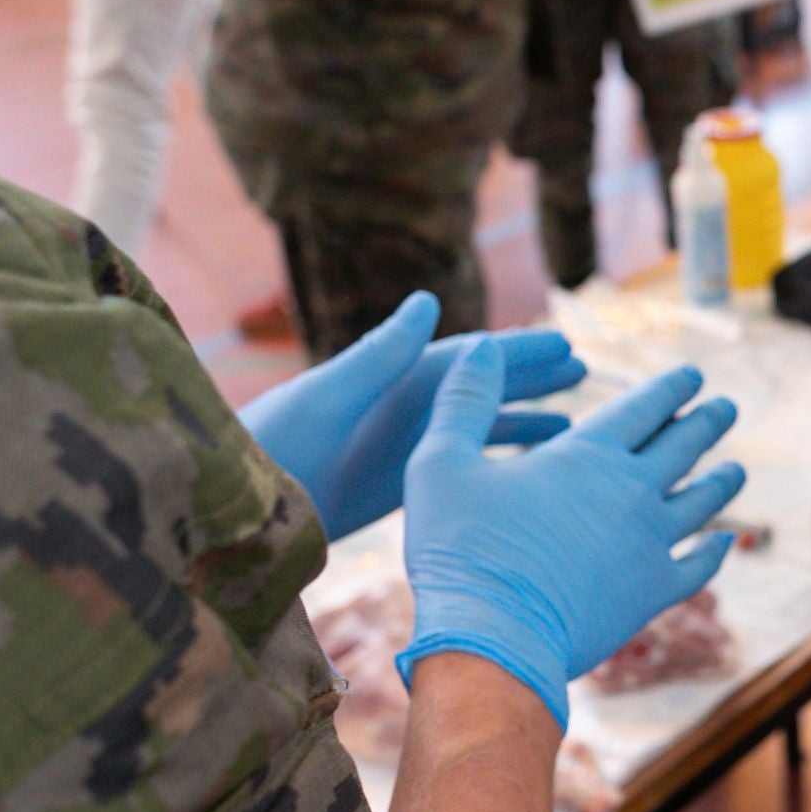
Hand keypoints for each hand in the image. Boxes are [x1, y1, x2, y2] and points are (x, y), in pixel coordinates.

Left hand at [239, 291, 582, 541]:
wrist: (229, 512)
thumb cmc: (269, 450)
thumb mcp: (328, 397)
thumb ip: (381, 354)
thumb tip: (428, 300)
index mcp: (389, 380)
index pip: (468, 359)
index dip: (517, 352)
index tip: (563, 345)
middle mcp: (401, 408)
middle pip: (480, 386)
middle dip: (529, 378)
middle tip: (581, 369)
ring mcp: (401, 447)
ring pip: (476, 427)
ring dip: (520, 421)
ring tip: (572, 425)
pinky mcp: (396, 486)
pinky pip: (459, 466)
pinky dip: (493, 464)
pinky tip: (525, 475)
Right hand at [398, 356, 746, 725]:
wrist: (492, 640)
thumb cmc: (459, 550)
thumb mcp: (441, 462)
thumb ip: (465, 401)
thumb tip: (481, 349)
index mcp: (588, 455)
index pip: (645, 407)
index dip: (672, 387)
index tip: (694, 374)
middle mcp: (632, 492)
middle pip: (683, 447)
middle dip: (707, 422)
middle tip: (726, 408)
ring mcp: (649, 544)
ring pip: (701, 503)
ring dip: (722, 481)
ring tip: (737, 469)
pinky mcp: (652, 593)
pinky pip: (698, 566)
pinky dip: (715, 551)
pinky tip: (724, 543)